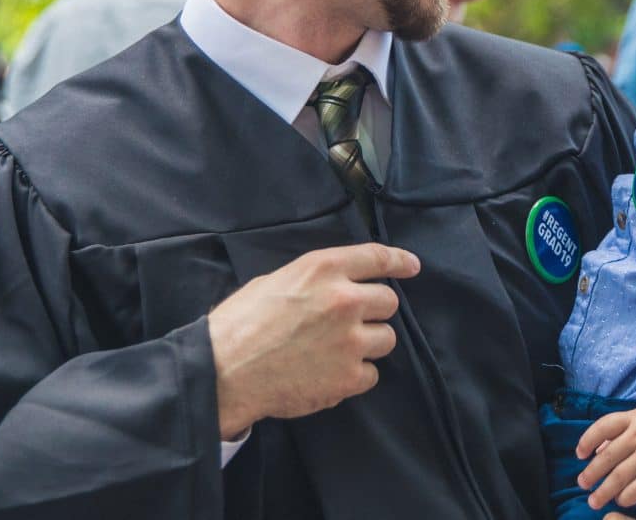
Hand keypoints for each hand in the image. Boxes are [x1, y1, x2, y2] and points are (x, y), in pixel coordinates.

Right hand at [208, 242, 419, 437]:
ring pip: (387, 339)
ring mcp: (351, 341)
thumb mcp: (276, 281)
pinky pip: (372, 374)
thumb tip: (336, 285)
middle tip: (348, 323)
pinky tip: (328, 375)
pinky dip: (355, 376)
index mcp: (324, 269)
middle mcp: (345, 300)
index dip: (399, 261)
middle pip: (389, 301)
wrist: (224, 373)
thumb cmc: (239, 324)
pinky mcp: (349, 377)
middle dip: (373, 311)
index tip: (412, 266)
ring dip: (367, 345)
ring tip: (335, 352)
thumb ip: (315, 280)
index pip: (377, 257)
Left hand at [575, 407, 635, 509]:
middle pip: (607, 457)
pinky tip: (620, 499)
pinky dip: (624, 497)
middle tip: (582, 483)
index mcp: (633, 419)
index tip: (579, 454)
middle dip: (591, 473)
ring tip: (594, 501)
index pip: (603, 427)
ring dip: (603, 491)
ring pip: (618, 477)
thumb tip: (596, 449)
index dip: (587, 440)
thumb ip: (620, 432)